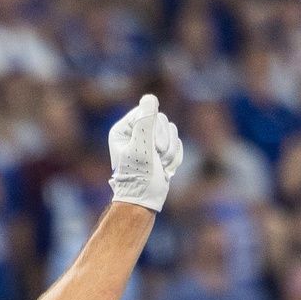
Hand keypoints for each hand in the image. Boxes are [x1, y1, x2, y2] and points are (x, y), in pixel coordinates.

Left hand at [108, 94, 182, 211]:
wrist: (145, 201)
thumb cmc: (139, 176)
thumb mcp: (142, 147)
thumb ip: (146, 121)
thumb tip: (150, 98)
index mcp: (123, 129)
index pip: (147, 112)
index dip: (155, 129)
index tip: (152, 148)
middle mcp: (135, 133)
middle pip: (161, 120)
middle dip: (164, 142)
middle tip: (156, 160)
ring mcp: (149, 141)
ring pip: (171, 131)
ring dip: (170, 152)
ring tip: (160, 166)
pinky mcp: (161, 150)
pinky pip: (177, 143)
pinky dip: (174, 158)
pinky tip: (164, 169)